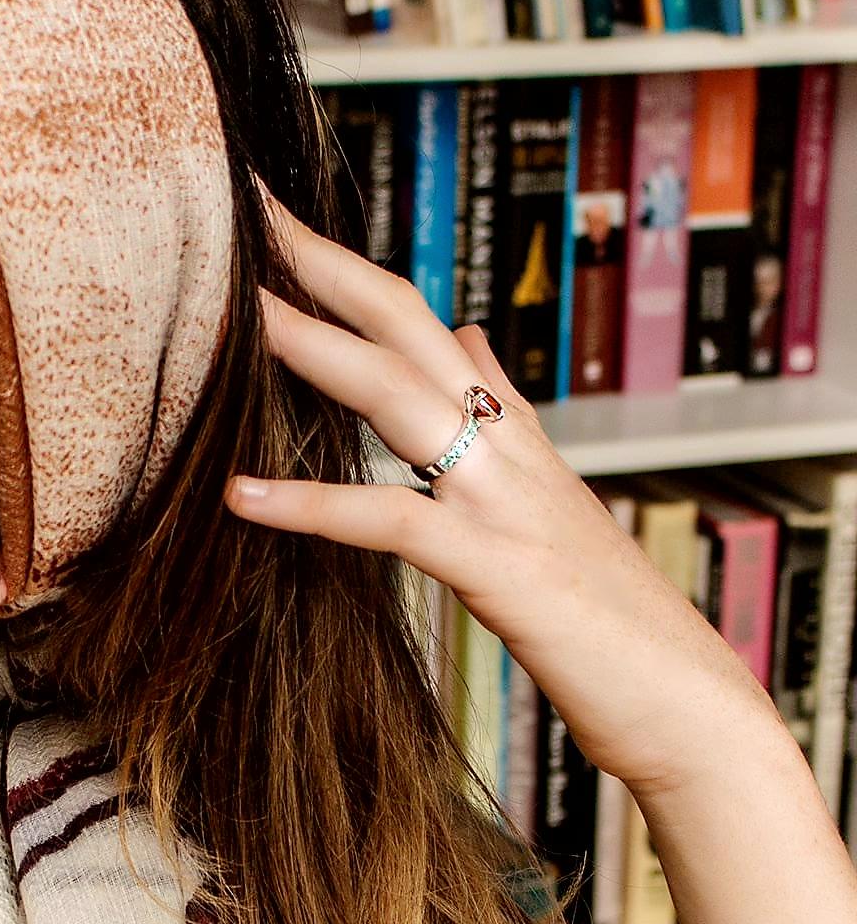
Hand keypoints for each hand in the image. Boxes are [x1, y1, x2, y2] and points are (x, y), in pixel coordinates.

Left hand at [223, 193, 785, 799]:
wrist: (690, 710)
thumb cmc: (609, 619)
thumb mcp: (551, 501)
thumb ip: (507, 415)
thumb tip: (476, 338)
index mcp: (513, 432)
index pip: (422, 323)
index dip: (349, 271)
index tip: (280, 225)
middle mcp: (510, 447)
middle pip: (406, 326)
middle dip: (324, 264)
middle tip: (247, 212)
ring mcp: (506, 501)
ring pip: (398, 395)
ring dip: (312, 346)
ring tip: (231, 311)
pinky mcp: (498, 570)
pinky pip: (390, 520)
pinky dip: (310, 505)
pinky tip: (241, 497)